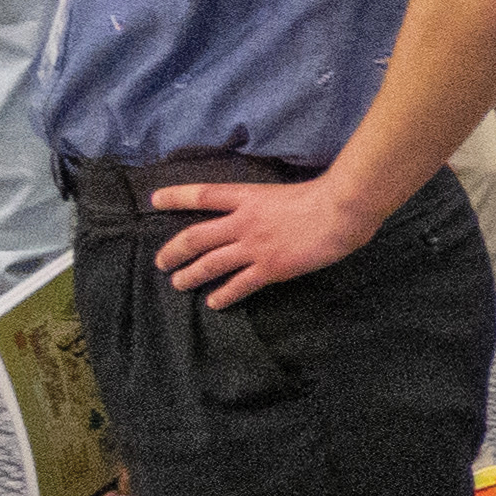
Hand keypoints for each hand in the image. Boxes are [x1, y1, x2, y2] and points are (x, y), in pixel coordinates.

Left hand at [150, 165, 384, 303]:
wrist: (341, 211)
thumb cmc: (324, 197)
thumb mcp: (285, 192)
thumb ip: (269, 205)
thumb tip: (265, 215)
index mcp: (248, 197)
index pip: (203, 195)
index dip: (176, 197)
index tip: (154, 200)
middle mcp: (243, 222)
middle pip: (196, 237)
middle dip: (174, 250)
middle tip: (161, 262)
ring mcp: (255, 247)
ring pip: (211, 264)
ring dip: (191, 275)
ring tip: (178, 283)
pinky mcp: (270, 268)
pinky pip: (239, 285)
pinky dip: (224, 295)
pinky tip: (214, 303)